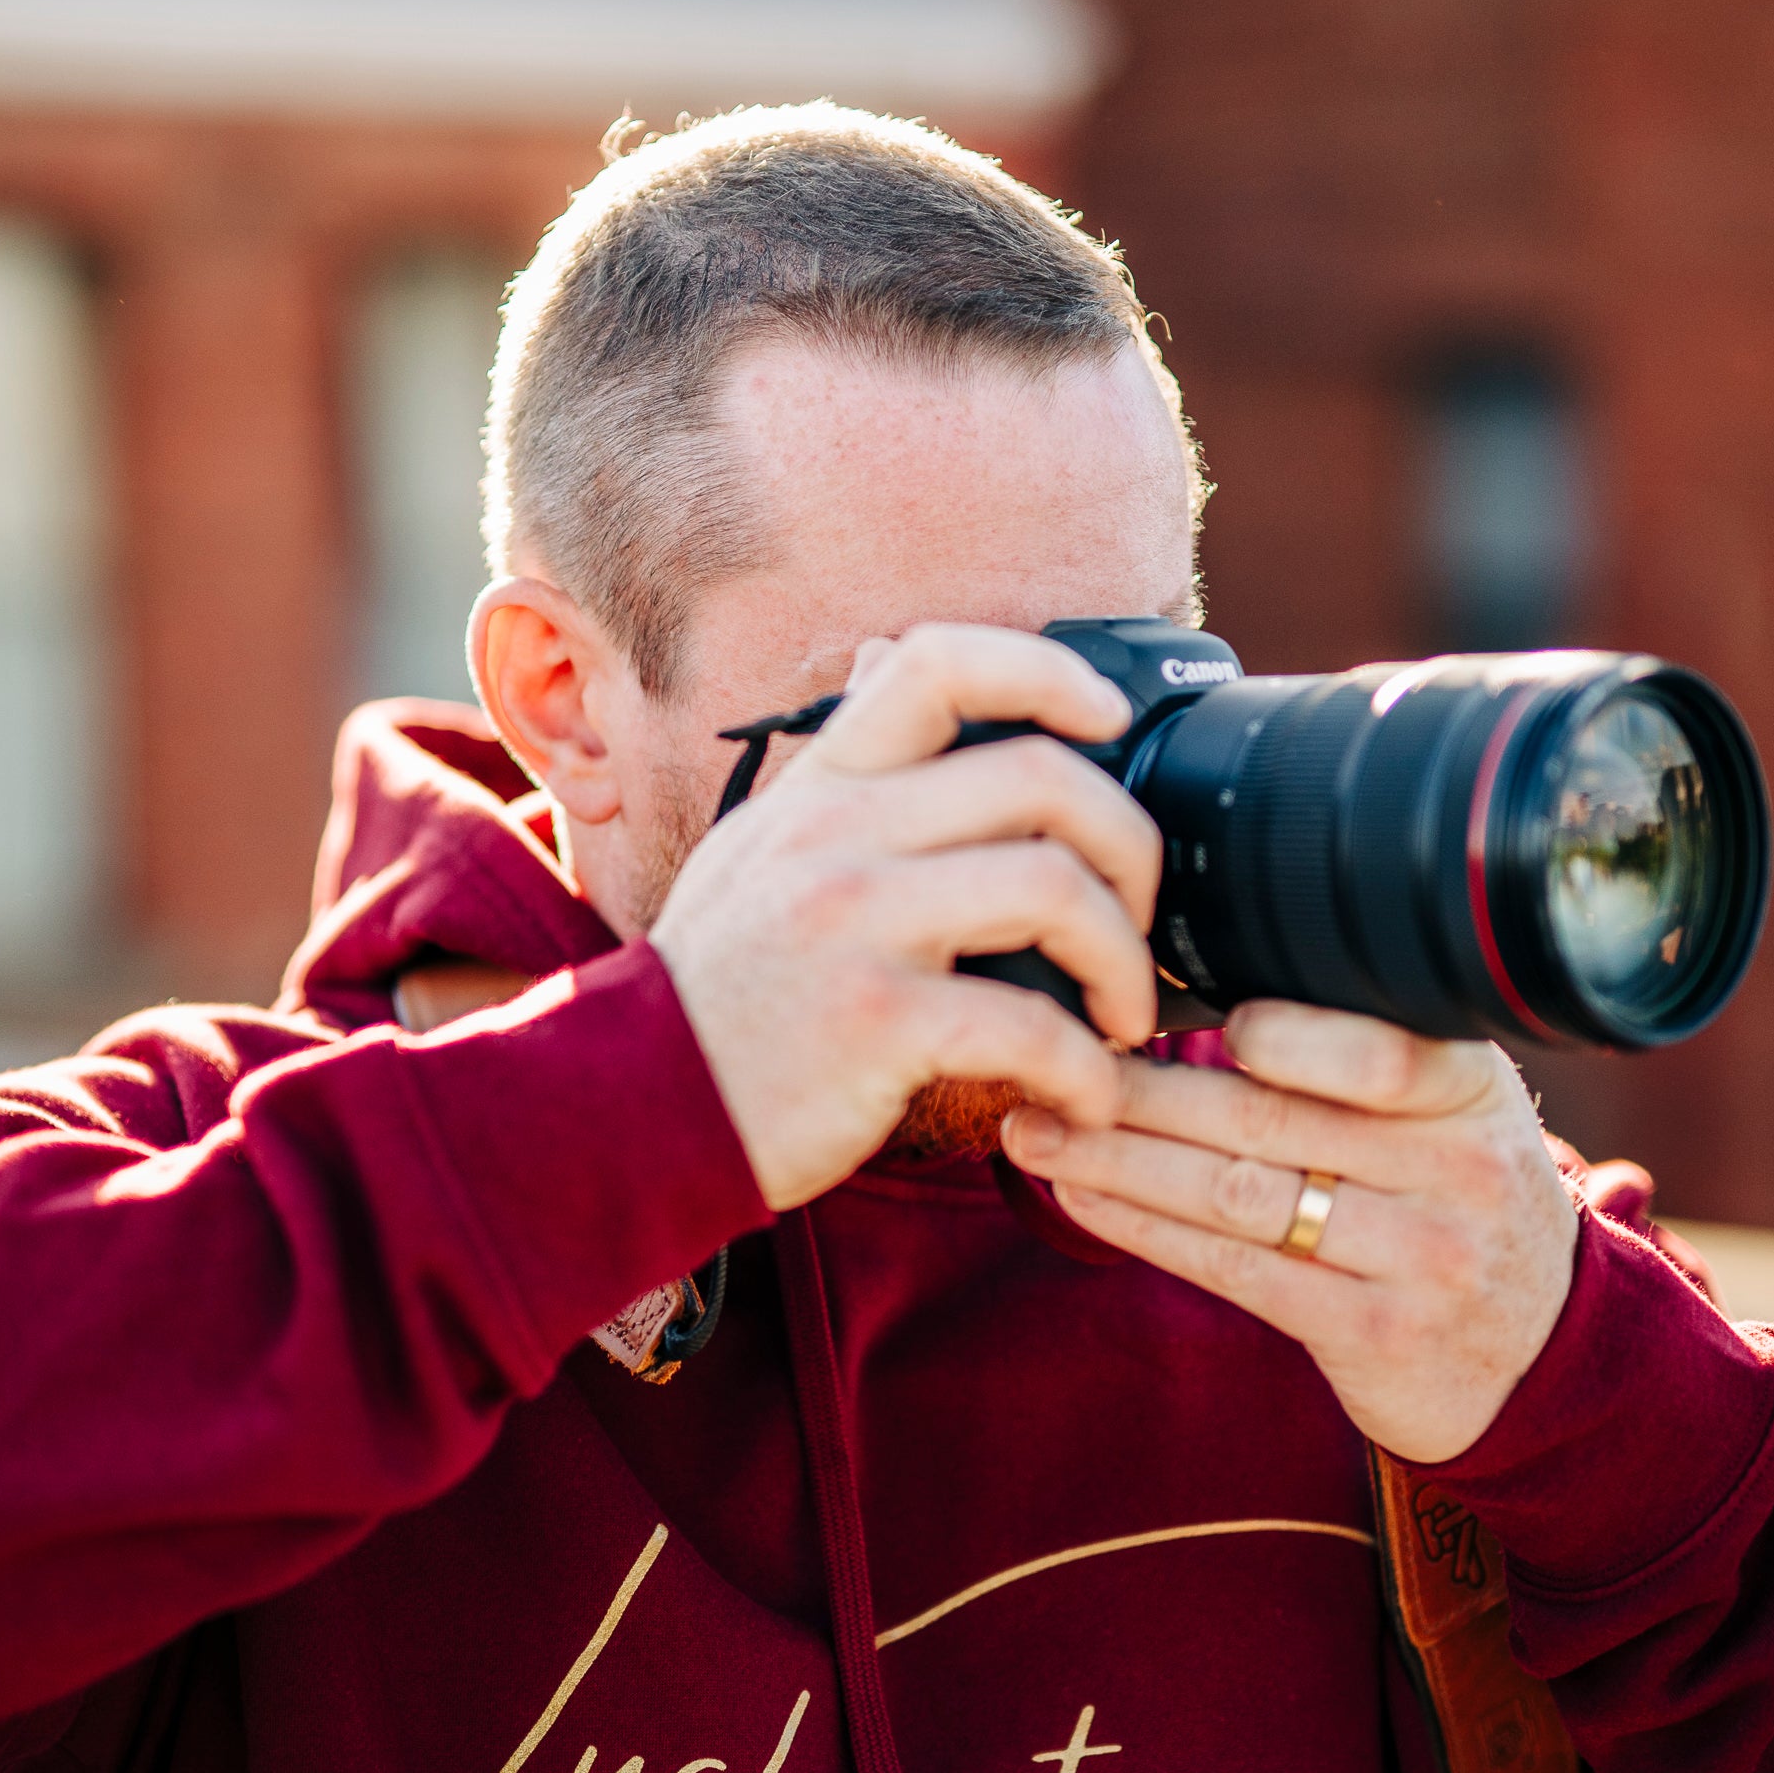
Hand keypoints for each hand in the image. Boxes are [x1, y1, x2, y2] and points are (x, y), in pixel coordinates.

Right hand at [651, 625, 1161, 1209]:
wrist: (631, 1111)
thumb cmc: (720, 996)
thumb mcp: (758, 850)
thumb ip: (842, 772)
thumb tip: (888, 660)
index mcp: (820, 788)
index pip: (938, 663)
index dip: (1049, 672)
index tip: (1112, 722)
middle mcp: (836, 834)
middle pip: (1044, 778)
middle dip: (1132, 851)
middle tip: (1142, 920)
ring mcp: (854, 923)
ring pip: (1056, 889)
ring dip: (1125, 962)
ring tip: (1125, 1018)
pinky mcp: (876, 1022)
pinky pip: (1032, 1026)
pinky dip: (1090, 1071)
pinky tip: (1088, 1096)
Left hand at [999, 1001, 1579, 1462]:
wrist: (1539, 1349)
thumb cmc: (1455, 1196)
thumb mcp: (1451, 1106)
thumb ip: (1359, 1050)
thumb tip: (1182, 986)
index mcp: (1471, 1086)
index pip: (1374, 1048)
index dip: (1268, 1035)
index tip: (1158, 1013)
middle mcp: (1458, 1169)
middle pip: (1270, 1120)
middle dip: (1139, 1092)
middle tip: (1045, 1065)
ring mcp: (1420, 1257)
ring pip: (1238, 1194)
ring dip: (1118, 1162)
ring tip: (1034, 1134)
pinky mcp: (1373, 1331)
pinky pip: (1235, 1269)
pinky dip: (1144, 1230)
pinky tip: (1083, 1201)